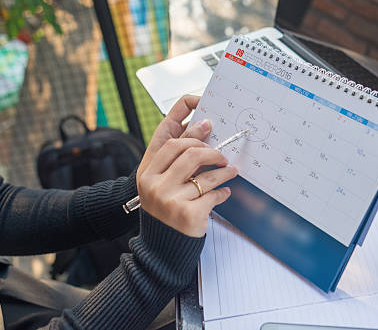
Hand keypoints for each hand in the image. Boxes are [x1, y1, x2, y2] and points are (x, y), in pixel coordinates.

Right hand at [136, 96, 237, 236]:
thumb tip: (204, 129)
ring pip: (206, 175)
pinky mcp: (187, 214)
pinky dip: (222, 193)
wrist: (160, 249)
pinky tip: (224, 193)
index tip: (208, 131)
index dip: (193, 135)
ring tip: (231, 172)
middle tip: (222, 157)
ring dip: (224, 172)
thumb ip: (174, 162)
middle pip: (191, 154)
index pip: (171, 143)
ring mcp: (170, 200)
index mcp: (146, 174)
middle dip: (212, 152)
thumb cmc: (164, 211)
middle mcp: (155, 185)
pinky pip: (213, 195)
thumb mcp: (159, 185)